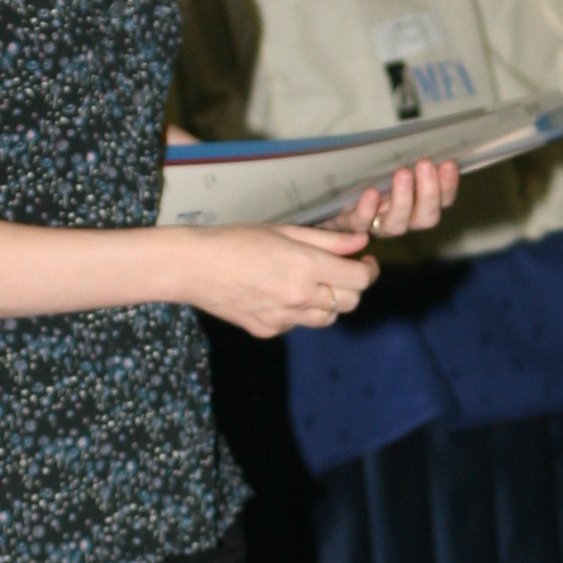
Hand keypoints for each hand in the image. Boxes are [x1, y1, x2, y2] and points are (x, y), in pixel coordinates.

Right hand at [178, 223, 376, 336]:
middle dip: (353, 287)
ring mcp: (284, 318)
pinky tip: (280, 293)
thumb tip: (361, 243)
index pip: (360, 280)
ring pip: (327, 318)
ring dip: (329, 302)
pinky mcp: (268, 330)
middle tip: (343, 272)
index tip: (364, 262)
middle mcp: (299, 296)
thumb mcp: (284, 231)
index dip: (368, 271)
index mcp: (306, 266)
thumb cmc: (236, 240)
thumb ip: (327, 240)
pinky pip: (298, 324)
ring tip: (312, 283)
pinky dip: (299, 311)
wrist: (193, 266)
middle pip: (350, 302)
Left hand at [330, 153, 462, 238]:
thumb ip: (406, 156)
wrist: (326, 193)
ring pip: (397, 225)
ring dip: (403, 200)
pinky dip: (367, 208)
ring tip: (402, 173)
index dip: (448, 185)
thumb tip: (426, 134)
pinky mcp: (351, 225)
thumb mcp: (388, 162)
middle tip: (425, 164)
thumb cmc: (365, 173)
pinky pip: (361, 222)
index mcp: (416, 205)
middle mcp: (402, 219)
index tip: (448, 163)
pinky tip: (371, 192)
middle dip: (429, 192)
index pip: (442, 200)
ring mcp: (377, 226)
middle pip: (426, 218)